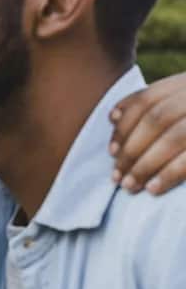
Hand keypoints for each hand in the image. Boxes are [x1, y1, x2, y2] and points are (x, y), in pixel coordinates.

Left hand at [109, 71, 185, 194]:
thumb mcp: (183, 100)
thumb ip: (160, 103)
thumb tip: (114, 117)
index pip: (148, 100)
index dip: (125, 125)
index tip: (110, 149)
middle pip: (158, 119)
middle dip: (131, 149)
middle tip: (115, 176)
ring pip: (175, 136)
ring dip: (146, 164)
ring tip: (129, 186)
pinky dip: (170, 173)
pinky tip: (154, 188)